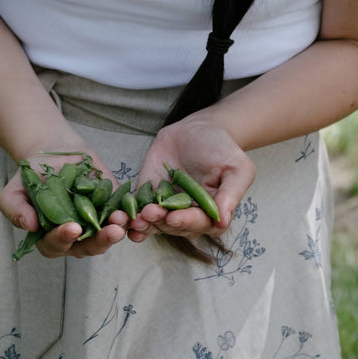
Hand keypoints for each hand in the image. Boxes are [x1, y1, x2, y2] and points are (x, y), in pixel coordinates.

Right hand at [0, 150, 128, 257]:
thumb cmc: (32, 177)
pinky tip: (130, 211)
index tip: (72, 228)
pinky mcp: (112, 208)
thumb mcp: (14, 191)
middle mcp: (76, 237)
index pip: (56, 246)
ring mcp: (96, 224)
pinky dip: (127, 216)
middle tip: (110, 232)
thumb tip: (30, 225)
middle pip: (88, 247)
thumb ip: (15, 209)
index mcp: (50, 238)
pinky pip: (122, 217)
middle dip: (100, 241)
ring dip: (116, 231)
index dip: (64, 239)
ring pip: (108, 236)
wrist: (53, 154)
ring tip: (121, 221)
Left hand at [128, 115, 254, 241]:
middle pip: (174, 227)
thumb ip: (231, 194)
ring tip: (134, 218)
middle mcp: (188, 217)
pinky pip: (137, 212)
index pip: (199, 224)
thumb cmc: (221, 149)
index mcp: (211, 214)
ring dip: (143, 225)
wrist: (197, 131)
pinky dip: (128, 218)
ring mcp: (166, 210)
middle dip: (161, 222)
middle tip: (149, 213)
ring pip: (154, 225)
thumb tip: (222, 220)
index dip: (186, 222)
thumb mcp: (236, 167)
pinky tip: (120, 219)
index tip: (174, 217)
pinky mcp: (147, 199)